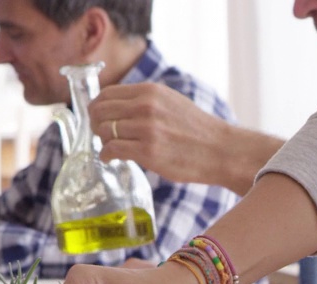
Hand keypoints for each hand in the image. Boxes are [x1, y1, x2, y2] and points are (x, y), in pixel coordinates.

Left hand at [90, 83, 231, 184]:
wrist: (221, 150)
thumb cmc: (197, 131)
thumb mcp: (171, 102)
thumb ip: (145, 101)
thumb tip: (116, 109)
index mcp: (150, 91)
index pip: (106, 94)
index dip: (97, 108)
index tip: (99, 120)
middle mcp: (146, 106)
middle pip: (100, 111)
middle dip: (95, 125)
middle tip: (102, 136)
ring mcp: (146, 129)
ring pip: (103, 131)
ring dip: (102, 141)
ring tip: (111, 148)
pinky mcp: (148, 152)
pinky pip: (111, 150)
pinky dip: (106, 155)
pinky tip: (112, 158)